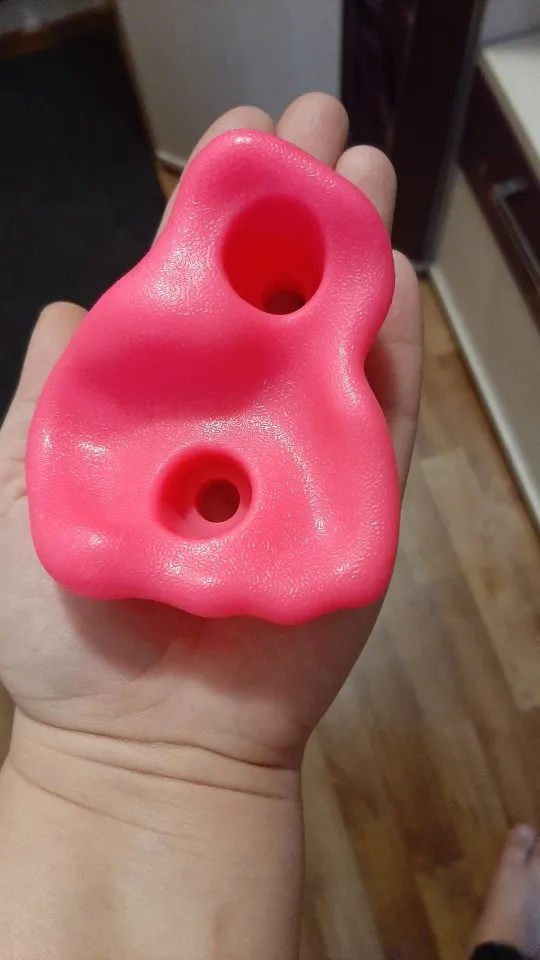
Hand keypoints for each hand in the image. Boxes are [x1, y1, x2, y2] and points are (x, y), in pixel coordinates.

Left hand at [0, 93, 421, 773]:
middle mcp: (240, 416)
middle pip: (279, 297)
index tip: (233, 142)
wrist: (138, 739)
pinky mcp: (358, 505)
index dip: (216, 212)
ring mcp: (306, 456)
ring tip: (361, 172)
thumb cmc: (62, 623)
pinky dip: (394, 351)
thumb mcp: (26, 487)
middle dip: (298, 207)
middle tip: (313, 127)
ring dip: (355, 255)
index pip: (199, 289)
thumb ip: (52, 393)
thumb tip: (69, 305)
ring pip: (340, 340)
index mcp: (163, 404)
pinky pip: (386, 419)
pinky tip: (392, 279)